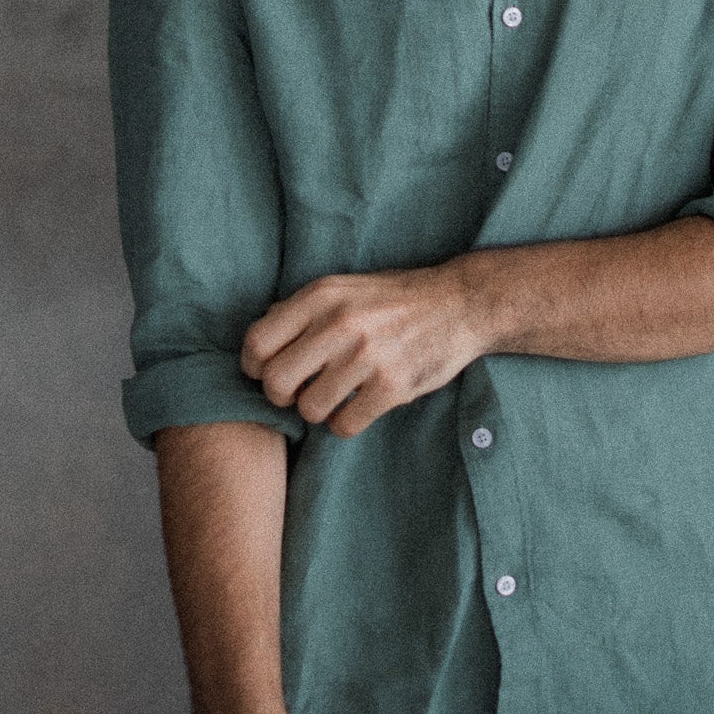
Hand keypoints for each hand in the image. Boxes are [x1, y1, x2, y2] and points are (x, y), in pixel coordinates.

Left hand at [240, 259, 484, 436]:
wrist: (460, 303)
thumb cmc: (395, 299)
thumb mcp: (345, 288)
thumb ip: (304, 310)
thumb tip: (261, 333)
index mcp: (321, 296)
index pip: (257, 342)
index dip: (254, 366)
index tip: (267, 373)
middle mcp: (340, 324)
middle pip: (276, 381)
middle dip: (281, 395)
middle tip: (299, 391)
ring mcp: (367, 356)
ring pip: (309, 409)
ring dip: (318, 410)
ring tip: (336, 396)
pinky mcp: (392, 386)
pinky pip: (344, 425)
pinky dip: (345, 423)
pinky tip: (358, 406)